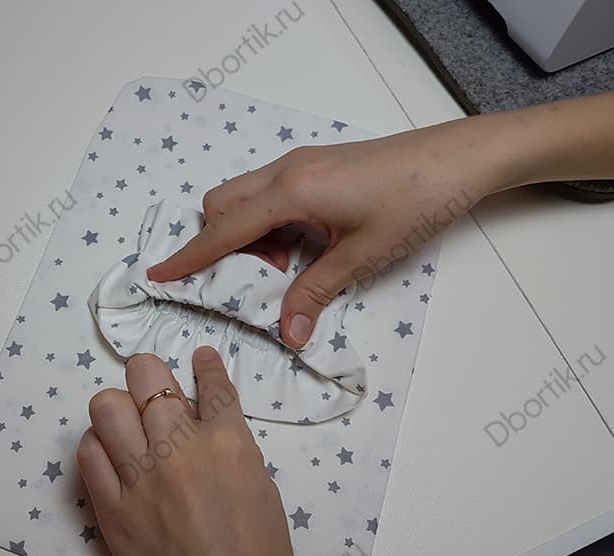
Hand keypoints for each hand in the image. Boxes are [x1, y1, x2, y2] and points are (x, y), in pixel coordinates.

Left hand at [77, 347, 327, 555]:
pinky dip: (99, 447)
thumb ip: (231, 449)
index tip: (201, 359)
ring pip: (105, 405)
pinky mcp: (109, 509)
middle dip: (152, 378)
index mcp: (230, 444)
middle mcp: (180, 450)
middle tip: (156, 393)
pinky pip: (88, 453)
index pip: (213, 383)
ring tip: (130, 426)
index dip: (207, 366)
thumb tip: (206, 425)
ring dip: (119, 408)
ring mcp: (139, 478)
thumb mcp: (261, 493)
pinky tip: (114, 459)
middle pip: (147, 377)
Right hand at [147, 132, 483, 347]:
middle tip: (253, 279)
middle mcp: (285, 170)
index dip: (189, 257)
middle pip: (221, 204)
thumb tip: (287, 335)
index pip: (224, 229)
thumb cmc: (414, 203)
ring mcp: (299, 163)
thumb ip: (316, 292)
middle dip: (218, 244)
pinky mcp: (314, 165)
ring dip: (246, 236)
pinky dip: (267, 224)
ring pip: (243, 197)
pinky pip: (268, 194)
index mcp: (291, 191)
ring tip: (285, 267)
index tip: (158, 276)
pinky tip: (302, 245)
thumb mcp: (363, 255)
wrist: (459, 158)